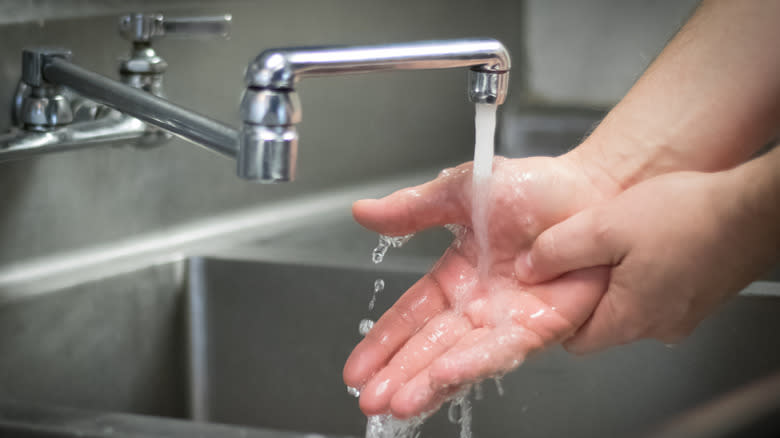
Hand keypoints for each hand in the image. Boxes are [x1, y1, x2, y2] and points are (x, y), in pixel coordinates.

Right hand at [343, 156, 616, 418]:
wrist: (591, 187)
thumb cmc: (533, 187)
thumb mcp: (459, 192)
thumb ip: (411, 209)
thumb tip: (361, 213)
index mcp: (455, 278)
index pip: (410, 317)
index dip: (382, 343)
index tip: (355, 370)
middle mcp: (477, 307)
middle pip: (428, 348)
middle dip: (397, 375)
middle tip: (369, 400)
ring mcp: (507, 322)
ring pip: (460, 359)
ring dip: (427, 383)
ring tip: (397, 404)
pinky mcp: (540, 328)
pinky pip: (501, 350)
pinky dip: (471, 364)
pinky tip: (443, 377)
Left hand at [516, 169, 774, 352]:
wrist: (755, 208)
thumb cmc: (688, 217)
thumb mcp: (604, 226)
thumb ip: (558, 250)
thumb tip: (529, 269)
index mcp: (631, 319)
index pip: (575, 339)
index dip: (556, 310)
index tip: (550, 282)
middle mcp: (659, 326)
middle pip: (603, 320)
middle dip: (587, 289)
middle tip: (585, 252)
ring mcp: (684, 313)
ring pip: (632, 303)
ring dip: (619, 276)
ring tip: (620, 240)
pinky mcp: (701, 295)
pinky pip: (659, 291)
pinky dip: (647, 270)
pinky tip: (651, 240)